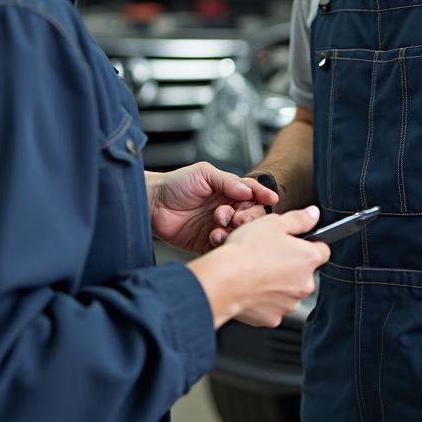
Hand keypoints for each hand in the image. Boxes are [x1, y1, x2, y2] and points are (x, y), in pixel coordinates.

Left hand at [148, 162, 277, 253]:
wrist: (152, 202)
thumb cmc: (176, 183)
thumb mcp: (204, 174)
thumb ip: (227, 182)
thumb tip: (249, 190)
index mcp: (229, 192)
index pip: (252, 196)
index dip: (261, 197)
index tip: (269, 199)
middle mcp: (226, 210)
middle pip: (250, 217)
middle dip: (249, 218)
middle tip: (238, 218)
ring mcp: (217, 227)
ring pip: (238, 234)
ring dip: (234, 231)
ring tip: (220, 226)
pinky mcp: (206, 243)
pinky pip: (222, 248)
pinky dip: (222, 244)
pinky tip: (213, 236)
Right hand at [226, 206, 330, 326]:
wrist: (224, 280)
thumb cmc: (247, 251)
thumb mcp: (274, 223)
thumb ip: (299, 219)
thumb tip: (313, 215)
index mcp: (308, 258)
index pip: (322, 249)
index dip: (308, 243)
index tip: (295, 241)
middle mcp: (304, 284)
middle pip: (304, 272)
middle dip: (290, 264)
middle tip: (269, 254)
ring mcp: (289, 303)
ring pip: (288, 290)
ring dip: (277, 282)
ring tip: (257, 270)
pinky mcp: (272, 318)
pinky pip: (272, 306)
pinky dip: (264, 298)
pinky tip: (251, 287)